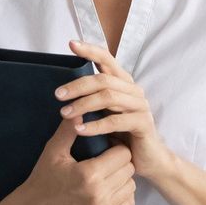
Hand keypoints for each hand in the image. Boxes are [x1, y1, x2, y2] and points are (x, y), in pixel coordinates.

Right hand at [14, 117, 136, 204]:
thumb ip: (69, 130)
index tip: (105, 149)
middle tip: (106, 162)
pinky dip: (122, 197)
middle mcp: (98, 195)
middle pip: (128, 169)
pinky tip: (107, 192)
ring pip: (130, 187)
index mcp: (88, 174)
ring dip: (122, 180)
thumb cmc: (43, 178)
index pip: (122, 154)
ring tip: (106, 177)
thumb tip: (80, 110)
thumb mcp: (53, 151)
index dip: (115, 148)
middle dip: (119, 162)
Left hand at [58, 40, 178, 181]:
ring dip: (83, 104)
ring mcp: (140, 106)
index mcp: (124, 84)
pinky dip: (95, 126)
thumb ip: (93, 100)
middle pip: (103, 79)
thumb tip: (64, 92)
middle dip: (78, 85)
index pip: (107, 59)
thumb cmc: (122, 136)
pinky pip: (116, 121)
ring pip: (108, 97)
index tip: (71, 44)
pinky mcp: (143, 124)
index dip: (90, 50)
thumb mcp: (105, 114)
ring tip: (65, 114)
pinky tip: (79, 130)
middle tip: (58, 95)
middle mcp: (133, 91)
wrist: (148, 159)